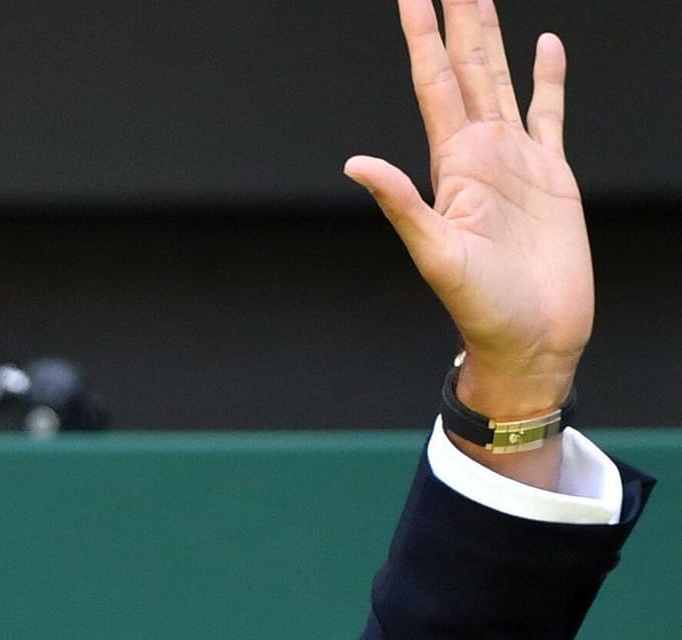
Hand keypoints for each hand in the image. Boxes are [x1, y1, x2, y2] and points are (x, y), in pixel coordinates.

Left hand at [344, 0, 590, 420]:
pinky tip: (546, 46)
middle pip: (466, 70)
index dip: (423, 40)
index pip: (432, 86)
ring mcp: (516, 161)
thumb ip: (401, 205)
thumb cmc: (482, 308)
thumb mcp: (435, 254)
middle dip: (457, 22)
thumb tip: (356, 163)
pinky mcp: (553, 175)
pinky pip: (551, 114)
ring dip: (492, 38)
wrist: (533, 338)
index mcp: (452, 166)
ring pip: (501, 81)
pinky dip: (549, 78)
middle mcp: (480, 154)